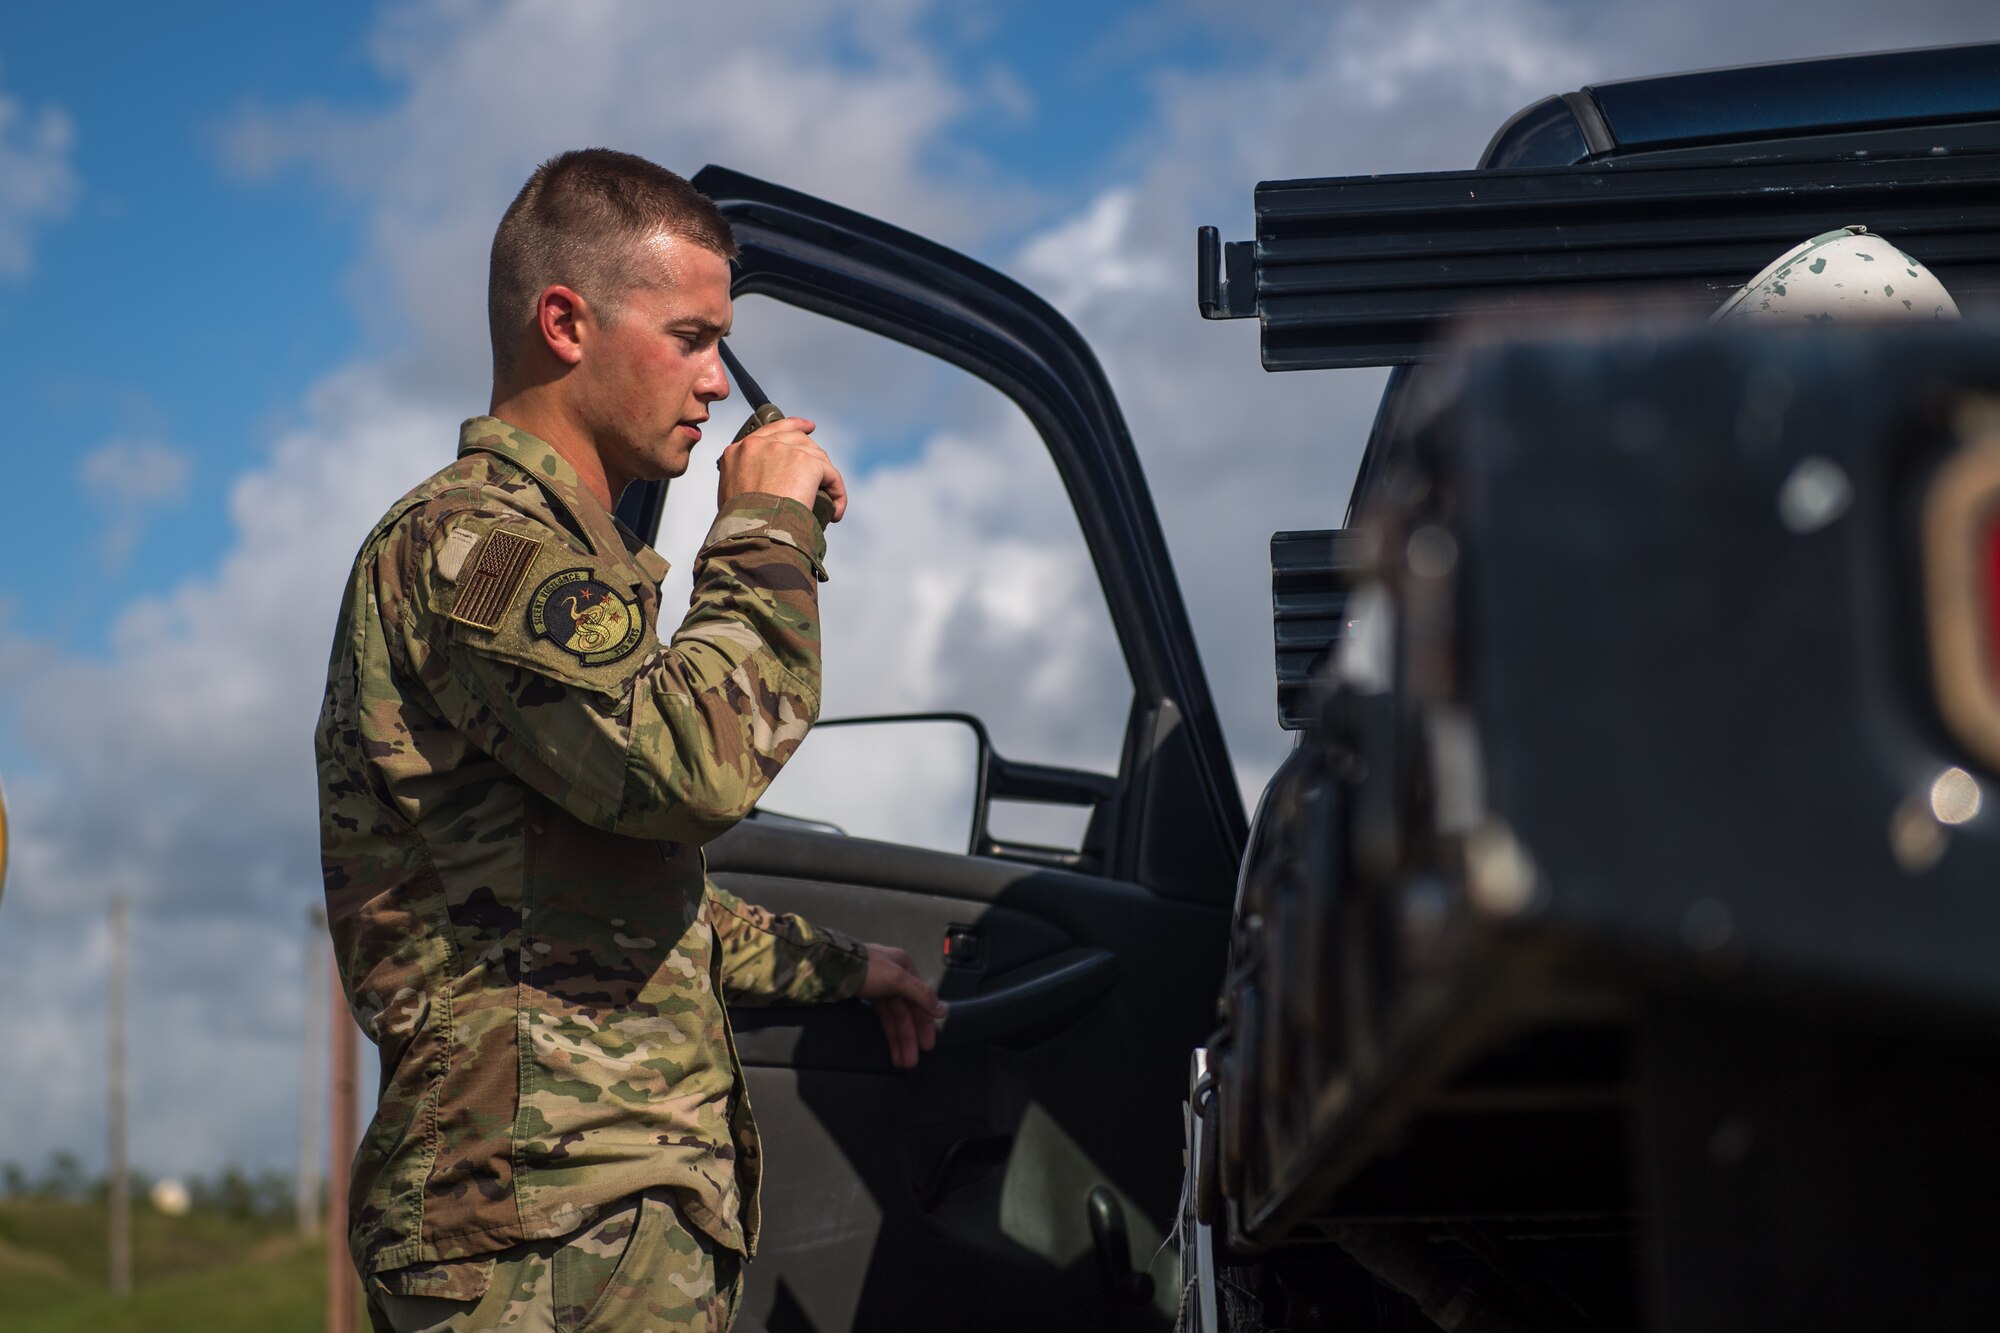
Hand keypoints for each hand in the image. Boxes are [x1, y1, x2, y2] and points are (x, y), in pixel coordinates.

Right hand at [716, 415, 846, 522]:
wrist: (752, 532)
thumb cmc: (740, 524)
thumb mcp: (731, 494)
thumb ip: (744, 479)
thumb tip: (762, 488)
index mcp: (740, 451)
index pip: (770, 430)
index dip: (793, 427)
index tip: (807, 429)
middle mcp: (761, 444)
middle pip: (796, 437)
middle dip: (812, 449)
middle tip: (823, 465)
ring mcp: (784, 450)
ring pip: (816, 455)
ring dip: (826, 478)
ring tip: (829, 502)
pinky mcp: (807, 462)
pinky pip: (831, 474)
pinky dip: (837, 493)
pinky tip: (836, 510)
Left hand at [859, 943, 945, 1068]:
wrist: (830, 965)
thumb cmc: (867, 970)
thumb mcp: (897, 978)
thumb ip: (921, 994)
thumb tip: (943, 1010)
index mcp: (905, 967)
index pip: (921, 999)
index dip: (925, 1023)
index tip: (928, 1045)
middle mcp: (895, 977)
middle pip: (907, 1011)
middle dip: (910, 1037)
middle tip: (912, 1062)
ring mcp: (879, 987)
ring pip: (894, 1017)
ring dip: (899, 1039)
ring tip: (902, 1063)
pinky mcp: (866, 995)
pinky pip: (882, 1016)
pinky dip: (887, 1031)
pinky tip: (891, 1047)